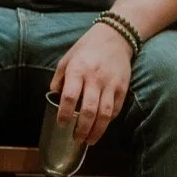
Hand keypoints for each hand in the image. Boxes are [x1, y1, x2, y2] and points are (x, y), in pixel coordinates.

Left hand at [51, 23, 132, 144]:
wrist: (115, 36)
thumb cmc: (86, 48)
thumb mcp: (67, 59)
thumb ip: (59, 79)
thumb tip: (53, 98)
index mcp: (78, 70)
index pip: (70, 97)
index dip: (65, 114)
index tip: (62, 124)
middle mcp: (95, 78)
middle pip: (89, 110)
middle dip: (82, 129)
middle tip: (76, 139)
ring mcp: (111, 83)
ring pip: (105, 113)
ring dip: (97, 131)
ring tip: (89, 140)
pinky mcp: (123, 86)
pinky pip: (116, 108)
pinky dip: (109, 120)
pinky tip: (102, 126)